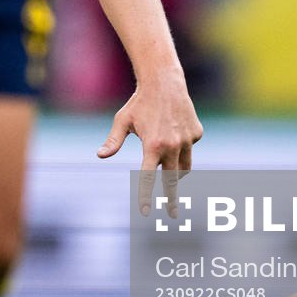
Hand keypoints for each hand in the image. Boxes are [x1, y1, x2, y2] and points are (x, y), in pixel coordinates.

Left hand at [98, 70, 201, 213]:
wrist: (165, 82)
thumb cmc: (139, 103)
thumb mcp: (122, 121)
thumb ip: (113, 141)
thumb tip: (100, 156)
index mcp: (152, 146)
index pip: (147, 178)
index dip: (145, 196)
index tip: (145, 211)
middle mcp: (172, 146)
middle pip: (172, 181)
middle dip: (172, 199)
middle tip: (173, 214)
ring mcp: (187, 140)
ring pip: (184, 168)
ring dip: (176, 174)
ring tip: (171, 176)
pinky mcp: (197, 134)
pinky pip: (189, 149)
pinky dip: (182, 147)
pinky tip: (173, 130)